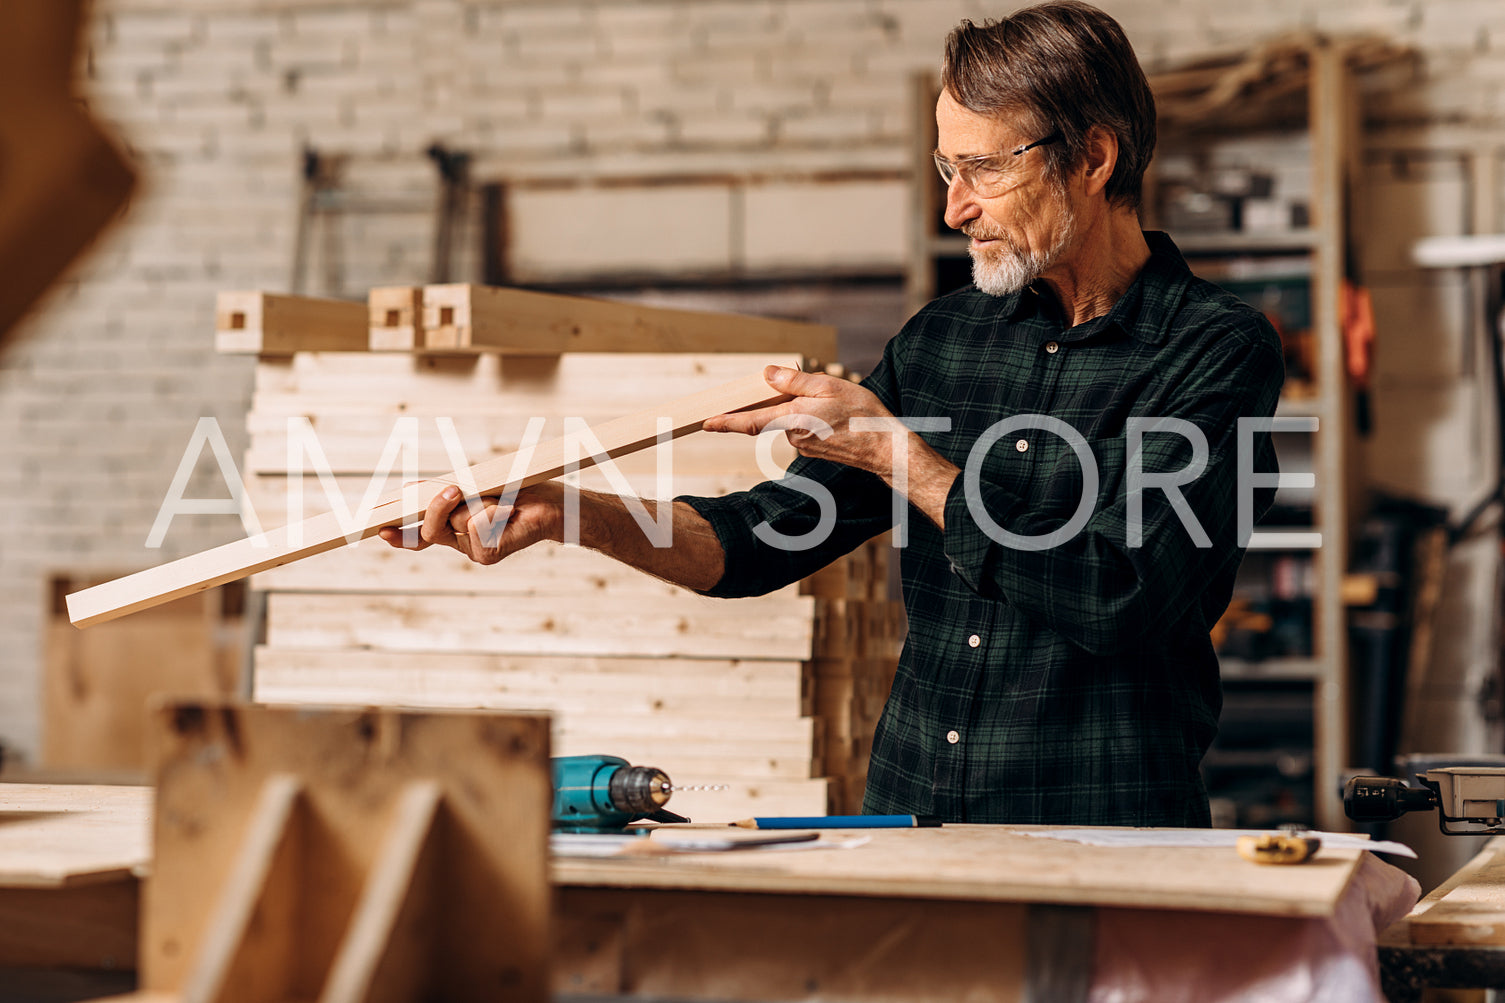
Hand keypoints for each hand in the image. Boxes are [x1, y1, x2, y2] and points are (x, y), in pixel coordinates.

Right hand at [378, 481, 562, 565]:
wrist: (553, 504)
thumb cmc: (516, 491)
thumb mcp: (474, 486)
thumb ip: (442, 492)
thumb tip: (406, 489)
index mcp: (453, 528)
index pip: (420, 536)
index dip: (400, 535)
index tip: (380, 530)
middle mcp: (461, 543)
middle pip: (429, 528)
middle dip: (436, 505)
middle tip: (454, 489)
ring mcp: (474, 551)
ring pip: (456, 522)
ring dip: (479, 503)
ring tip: (503, 502)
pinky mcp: (489, 554)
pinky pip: (476, 526)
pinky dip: (493, 511)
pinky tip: (511, 512)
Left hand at [702, 365, 906, 476]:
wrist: (885, 447)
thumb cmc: (861, 415)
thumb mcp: (829, 386)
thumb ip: (795, 381)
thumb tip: (767, 374)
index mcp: (794, 419)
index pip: (751, 422)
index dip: (726, 422)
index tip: (706, 423)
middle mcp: (794, 436)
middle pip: (775, 414)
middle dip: (786, 398)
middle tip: (819, 390)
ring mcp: (803, 445)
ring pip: (791, 419)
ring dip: (804, 406)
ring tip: (836, 402)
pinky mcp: (813, 449)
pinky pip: (803, 427)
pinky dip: (812, 416)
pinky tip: (835, 413)